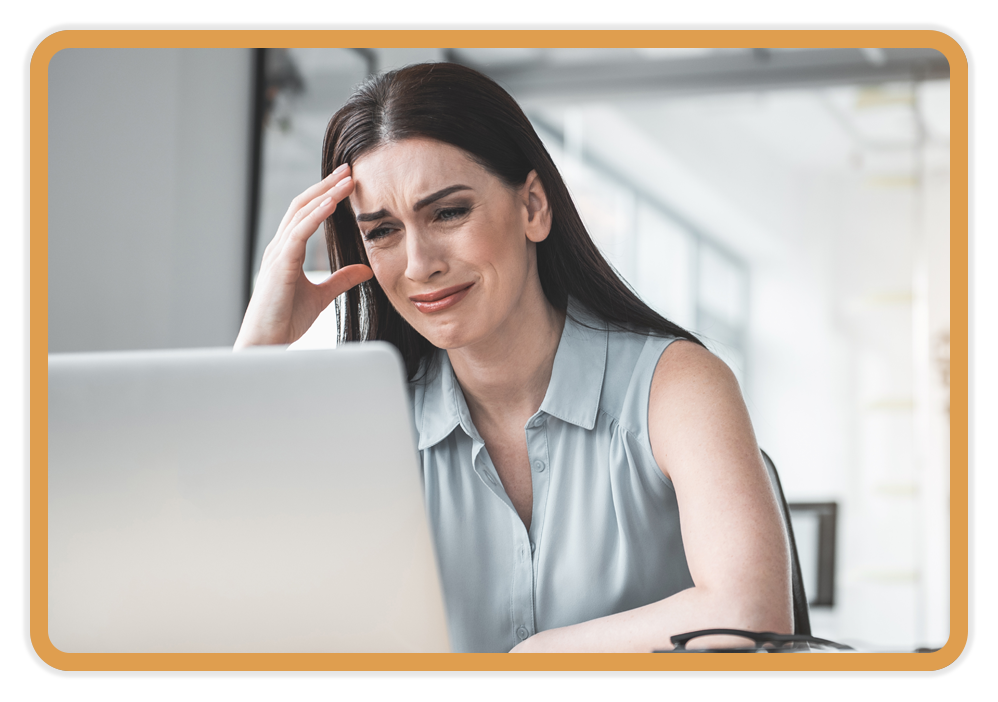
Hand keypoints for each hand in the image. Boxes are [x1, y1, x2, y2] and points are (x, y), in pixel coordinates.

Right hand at [234, 165, 372, 348]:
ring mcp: (277, 253)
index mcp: (288, 250)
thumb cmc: (285, 319)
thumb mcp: (322, 296)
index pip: (307, 212)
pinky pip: (298, 233)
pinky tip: (331, 203)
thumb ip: (341, 279)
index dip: (326, 194)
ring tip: (346, 179)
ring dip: (325, 193)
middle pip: (303, 204)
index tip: (347, 180)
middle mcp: (280, 246)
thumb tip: (365, 269)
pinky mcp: (280, 265)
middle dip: (326, 185)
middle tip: (348, 169)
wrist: (266, 343)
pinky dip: (315, 216)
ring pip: (301, 213)